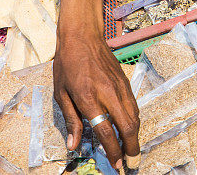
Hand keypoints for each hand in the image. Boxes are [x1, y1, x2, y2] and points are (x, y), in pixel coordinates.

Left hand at [54, 31, 139, 168]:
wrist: (82, 36)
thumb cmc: (67, 64)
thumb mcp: (61, 93)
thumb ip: (71, 120)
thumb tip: (74, 145)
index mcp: (89, 98)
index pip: (106, 130)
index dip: (113, 150)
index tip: (116, 165)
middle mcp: (108, 93)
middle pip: (127, 126)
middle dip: (131, 148)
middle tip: (131, 163)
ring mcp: (120, 87)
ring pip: (135, 116)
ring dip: (135, 136)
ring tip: (132, 150)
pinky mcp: (125, 81)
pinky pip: (134, 105)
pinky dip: (135, 120)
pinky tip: (131, 129)